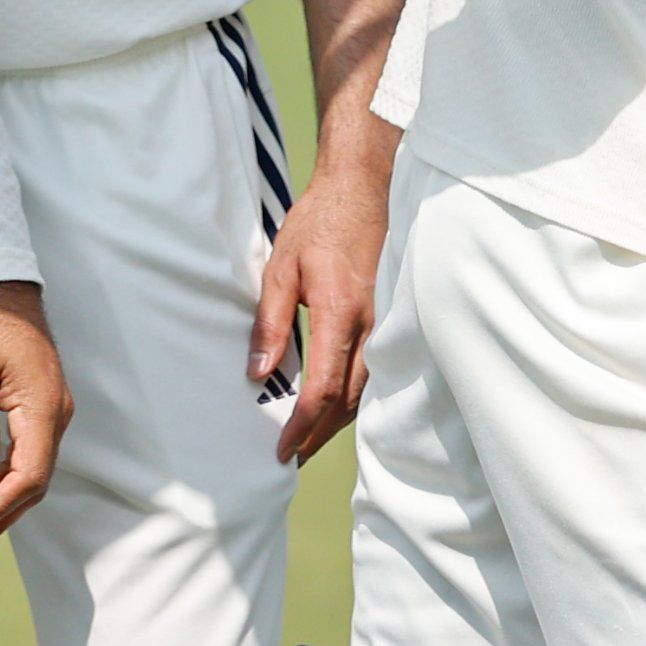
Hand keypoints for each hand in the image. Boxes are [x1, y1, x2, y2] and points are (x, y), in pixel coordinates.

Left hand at [254, 147, 389, 464]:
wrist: (363, 188)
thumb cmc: (320, 224)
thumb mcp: (281, 268)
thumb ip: (270, 323)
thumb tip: (258, 374)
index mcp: (339, 313)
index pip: (323, 388)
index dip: (302, 425)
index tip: (281, 449)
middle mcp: (369, 325)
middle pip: (347, 401)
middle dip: (318, 435)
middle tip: (290, 457)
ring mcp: (384, 322)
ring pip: (365, 390)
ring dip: (337, 420)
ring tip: (308, 439)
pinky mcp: (387, 317)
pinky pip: (374, 371)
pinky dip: (353, 397)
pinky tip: (335, 404)